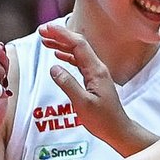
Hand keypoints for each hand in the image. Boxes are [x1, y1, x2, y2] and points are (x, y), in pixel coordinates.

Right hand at [38, 22, 134, 143]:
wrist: (118, 130)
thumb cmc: (102, 120)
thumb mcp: (82, 103)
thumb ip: (67, 84)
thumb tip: (53, 68)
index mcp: (96, 70)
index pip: (78, 45)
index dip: (62, 35)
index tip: (46, 29)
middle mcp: (97, 68)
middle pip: (78, 45)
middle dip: (60, 36)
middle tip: (42, 31)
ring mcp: (96, 73)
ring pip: (77, 52)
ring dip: (61, 45)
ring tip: (45, 40)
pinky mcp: (94, 80)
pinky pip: (79, 62)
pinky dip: (67, 56)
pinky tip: (57, 55)